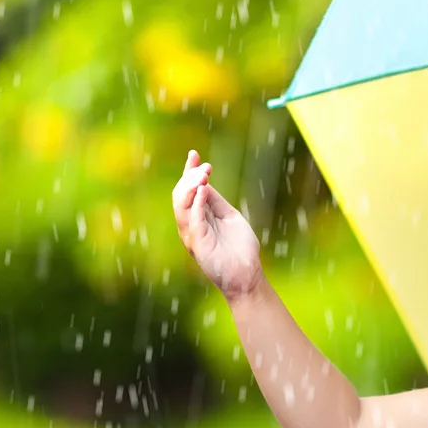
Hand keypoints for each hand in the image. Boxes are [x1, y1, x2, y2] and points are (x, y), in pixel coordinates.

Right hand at [172, 150, 263, 302]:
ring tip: (203, 175)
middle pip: (181, 194)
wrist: (247, 274)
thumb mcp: (229, 217)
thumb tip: (205, 182)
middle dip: (191, 176)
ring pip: (181, 205)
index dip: (188, 171)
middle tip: (206, 167)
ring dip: (191, 187)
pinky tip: (204, 189)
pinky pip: (193, 220)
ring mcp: (192, 234)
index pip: (188, 190)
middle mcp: (191, 224)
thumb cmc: (240, 248)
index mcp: (198, 217)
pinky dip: (197, 203)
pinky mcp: (198, 244)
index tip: (194, 154)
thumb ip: (215, 202)